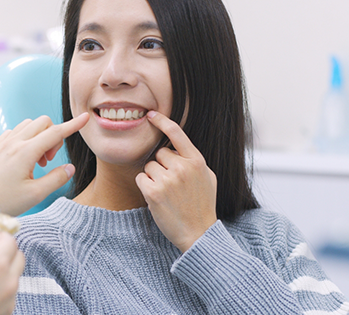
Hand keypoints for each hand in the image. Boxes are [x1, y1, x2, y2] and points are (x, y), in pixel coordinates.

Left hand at [0, 113, 88, 215]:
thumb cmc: (2, 202)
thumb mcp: (35, 195)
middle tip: (49, 161)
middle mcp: (13, 143)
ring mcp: (3, 143)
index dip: (73, 126)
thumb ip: (56, 179)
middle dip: (53, 137)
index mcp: (25, 152)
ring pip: (29, 125)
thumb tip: (69, 168)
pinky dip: (26, 139)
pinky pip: (16, 132)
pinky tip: (24, 159)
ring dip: (39, 137)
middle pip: (43, 123)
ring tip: (36, 161)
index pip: (56, 132)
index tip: (85, 118)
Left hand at [135, 111, 216, 251]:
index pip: (177, 134)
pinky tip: (157, 198)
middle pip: (159, 154)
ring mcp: (168, 180)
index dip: (162, 122)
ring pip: (148, 167)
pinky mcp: (153, 192)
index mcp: (197, 161)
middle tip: (172, 185)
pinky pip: (141, 179)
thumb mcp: (207, 178)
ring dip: (153, 178)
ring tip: (167, 194)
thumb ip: (194, 161)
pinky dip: (145, 187)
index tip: (151, 115)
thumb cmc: (202, 206)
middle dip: (161, 166)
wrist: (198, 233)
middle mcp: (183, 167)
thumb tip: (179, 148)